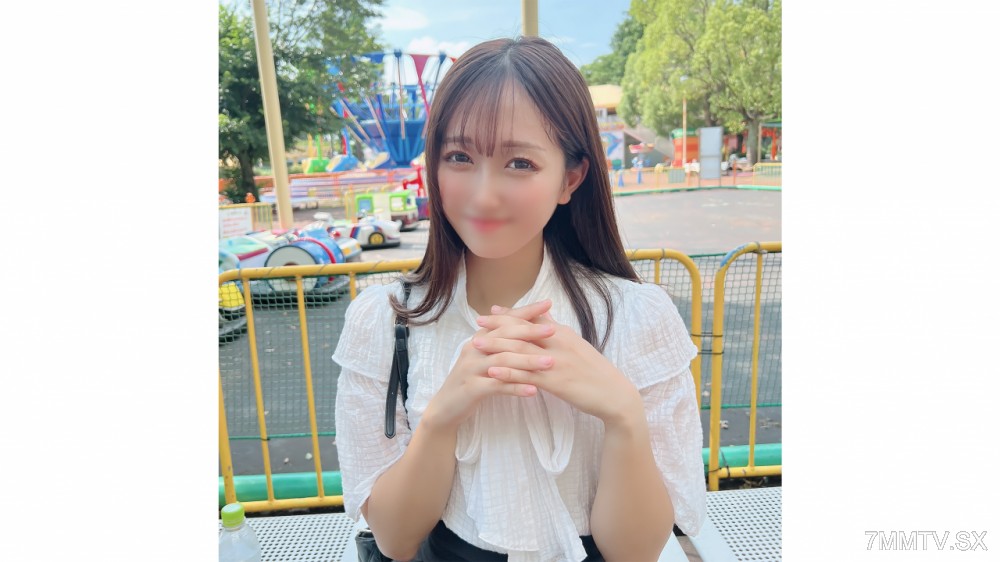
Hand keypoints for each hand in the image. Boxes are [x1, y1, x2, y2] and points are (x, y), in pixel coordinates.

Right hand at [421, 300, 556, 431]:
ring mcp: (471, 368)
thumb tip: (528, 327)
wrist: (446, 407)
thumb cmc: (473, 380)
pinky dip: (516, 387)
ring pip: (503, 360)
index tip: (548, 304)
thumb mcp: (486, 358)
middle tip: (553, 329)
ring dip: (528, 361)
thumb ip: (503, 343)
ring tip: (550, 363)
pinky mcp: (472, 388)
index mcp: (480, 339)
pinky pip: (497, 386)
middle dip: (530, 332)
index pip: (505, 320)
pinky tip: (534, 390)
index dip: (526, 312)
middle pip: (504, 336)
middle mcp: (474, 349)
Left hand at [475, 302, 642, 424]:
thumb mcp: (576, 346)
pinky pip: (527, 375)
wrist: (614, 394)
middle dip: (498, 326)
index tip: (491, 312)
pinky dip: (508, 373)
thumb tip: (542, 319)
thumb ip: (557, 334)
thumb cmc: (594, 372)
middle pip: (522, 331)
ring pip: (521, 351)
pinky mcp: (556, 382)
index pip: (531, 319)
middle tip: (477, 324)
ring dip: (497, 347)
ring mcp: (556, 362)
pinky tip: (492, 372)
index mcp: (562, 334)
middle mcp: (558, 343)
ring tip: (477, 345)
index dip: (510, 315)